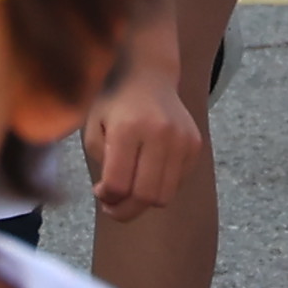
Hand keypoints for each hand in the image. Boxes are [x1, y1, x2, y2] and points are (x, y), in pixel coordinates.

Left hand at [82, 58, 202, 219]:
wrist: (149, 76)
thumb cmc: (115, 104)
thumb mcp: (93, 127)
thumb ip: (100, 164)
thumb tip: (115, 197)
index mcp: (128, 129)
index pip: (118, 183)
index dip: (106, 198)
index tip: (100, 193)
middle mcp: (160, 133)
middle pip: (145, 196)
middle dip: (125, 210)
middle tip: (113, 205)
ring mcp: (182, 139)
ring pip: (164, 196)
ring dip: (144, 202)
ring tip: (130, 189)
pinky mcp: (195, 144)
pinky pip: (178, 184)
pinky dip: (161, 186)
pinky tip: (148, 171)